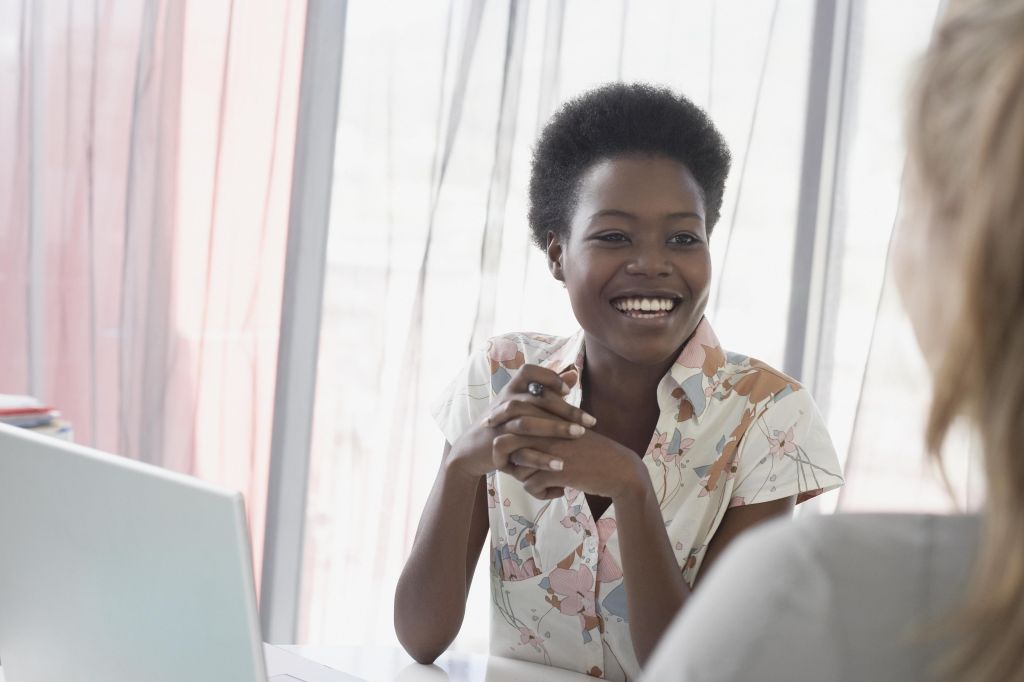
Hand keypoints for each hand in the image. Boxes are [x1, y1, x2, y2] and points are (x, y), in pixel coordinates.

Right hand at [446, 364, 595, 479]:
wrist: (472, 449)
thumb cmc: (506, 424)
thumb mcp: (525, 404)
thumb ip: (549, 389)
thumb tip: (573, 374)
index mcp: (511, 388)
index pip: (529, 372)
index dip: (549, 377)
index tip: (569, 391)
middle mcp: (503, 402)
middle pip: (535, 399)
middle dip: (565, 409)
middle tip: (590, 421)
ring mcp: (498, 425)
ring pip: (526, 422)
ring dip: (555, 428)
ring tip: (580, 435)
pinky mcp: (496, 447)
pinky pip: (518, 449)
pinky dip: (540, 457)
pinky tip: (560, 464)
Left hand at [500, 429, 648, 501]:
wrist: (619, 469)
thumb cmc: (593, 451)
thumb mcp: (568, 431)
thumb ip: (545, 429)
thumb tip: (520, 440)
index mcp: (548, 417)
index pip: (510, 422)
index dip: (501, 440)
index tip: (504, 454)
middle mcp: (546, 430)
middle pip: (505, 445)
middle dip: (508, 462)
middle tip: (520, 472)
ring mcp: (551, 450)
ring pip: (516, 469)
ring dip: (527, 480)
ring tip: (544, 483)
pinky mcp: (557, 471)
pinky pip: (530, 486)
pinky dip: (540, 493)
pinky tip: (558, 491)